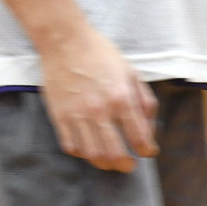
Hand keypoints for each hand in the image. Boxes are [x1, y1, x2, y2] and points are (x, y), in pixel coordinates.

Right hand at [36, 23, 157, 171]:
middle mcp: (99, 110)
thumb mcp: (132, 73)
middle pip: (114, 154)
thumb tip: (148, 127)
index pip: (140, 139)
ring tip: (109, 160)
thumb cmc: (100, 54)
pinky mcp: (58, 115)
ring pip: (92, 154)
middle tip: (129, 164)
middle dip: (126, 165)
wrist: (64, 40)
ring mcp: (76, 114)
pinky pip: (70, 145)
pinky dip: (81, 153)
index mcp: (122, 99)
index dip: (147, 150)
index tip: (147, 151)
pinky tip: (87, 147)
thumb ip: (144, 101)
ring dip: (104, 163)